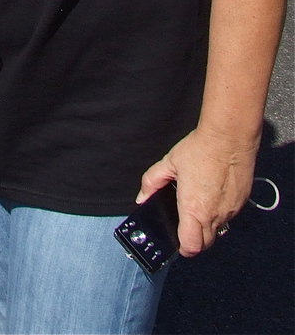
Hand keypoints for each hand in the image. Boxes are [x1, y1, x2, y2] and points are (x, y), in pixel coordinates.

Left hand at [136, 127, 255, 256]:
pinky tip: (213, 193)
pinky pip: (229, 216)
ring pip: (218, 230)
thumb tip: (142, 197)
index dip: (182, 248)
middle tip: (186, 224)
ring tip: (200, 203)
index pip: (191, 247)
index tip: (177, 241)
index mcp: (194, 209)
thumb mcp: (170, 163)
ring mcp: (230, 210)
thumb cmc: (199, 149)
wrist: (229, 137)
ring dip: (208, 225)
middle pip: (205, 244)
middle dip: (195, 240)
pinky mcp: (242, 203)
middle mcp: (214, 215)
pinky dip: (220, 212)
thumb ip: (152, 181)